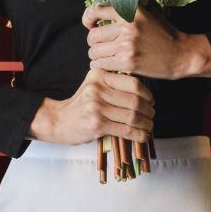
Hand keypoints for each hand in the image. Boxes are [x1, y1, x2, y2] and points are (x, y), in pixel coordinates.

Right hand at [31, 69, 154, 144]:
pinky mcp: (97, 125)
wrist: (58, 121)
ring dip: (146, 124)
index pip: (133, 83)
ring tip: (149, 126)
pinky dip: (138, 135)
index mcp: (100, 76)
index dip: (147, 94)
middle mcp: (97, 89)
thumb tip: (144, 93)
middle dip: (149, 110)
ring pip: (132, 116)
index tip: (151, 101)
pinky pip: (126, 130)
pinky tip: (142, 136)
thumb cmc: (81, 105)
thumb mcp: (94, 86)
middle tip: (152, 115)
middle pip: (134, 100)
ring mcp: (96, 107)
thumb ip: (114, 84)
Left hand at [82, 3, 210, 81]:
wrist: (181, 54)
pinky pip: (101, 64)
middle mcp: (127, 26)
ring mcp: (127, 45)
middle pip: (92, 35)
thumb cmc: (164, 35)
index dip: (88, 19)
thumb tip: (100, 16)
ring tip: (104, 56)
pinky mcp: (128, 62)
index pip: (96, 11)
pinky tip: (107, 64)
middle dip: (94, 42)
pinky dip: (100, 65)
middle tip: (101, 46)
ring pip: (94, 51)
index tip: (90, 25)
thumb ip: (125, 14)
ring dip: (96, 55)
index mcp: (130, 12)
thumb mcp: (146, 15)